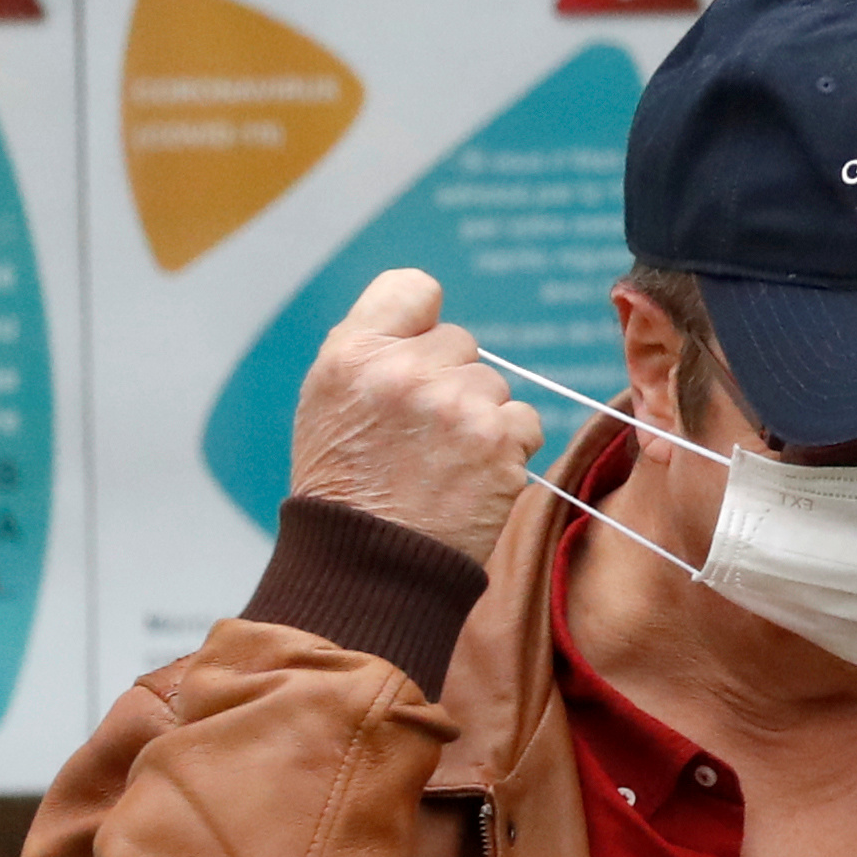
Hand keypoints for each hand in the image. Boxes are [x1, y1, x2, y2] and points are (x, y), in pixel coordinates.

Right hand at [288, 270, 545, 564]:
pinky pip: (526, 420)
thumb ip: (375, 351)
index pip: (414, 287)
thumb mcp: (329, 402)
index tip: (418, 355)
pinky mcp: (498, 442)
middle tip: (421, 436)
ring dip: (481, 419)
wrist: (367, 568)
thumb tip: (429, 322)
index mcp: (353, 352)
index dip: (423, 323)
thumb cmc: (346, 487)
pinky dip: (509, 448)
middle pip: (461, 342)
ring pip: (496, 385)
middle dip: (451, 381)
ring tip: (442, 465)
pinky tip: (472, 478)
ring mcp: (455, 404)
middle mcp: (404, 369)